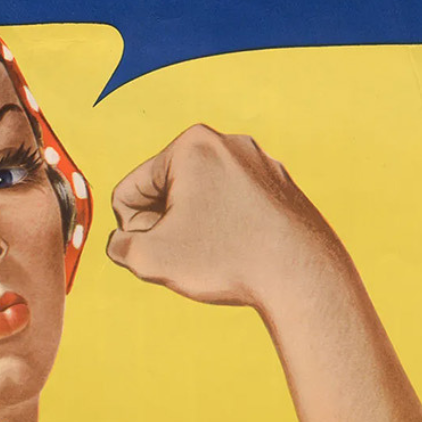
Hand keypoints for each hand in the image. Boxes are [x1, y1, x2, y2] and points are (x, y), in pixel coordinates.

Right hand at [106, 124, 334, 306]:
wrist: (302, 277)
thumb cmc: (227, 261)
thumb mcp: (149, 259)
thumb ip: (119, 247)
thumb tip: (123, 243)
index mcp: (192, 144)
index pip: (130, 191)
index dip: (133, 231)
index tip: (160, 252)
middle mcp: (229, 143)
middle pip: (168, 192)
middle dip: (167, 226)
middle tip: (190, 256)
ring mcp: (260, 164)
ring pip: (203, 203)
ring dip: (197, 231)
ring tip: (218, 257)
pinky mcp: (281, 189)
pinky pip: (235, 211)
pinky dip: (229, 232)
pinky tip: (242, 255)